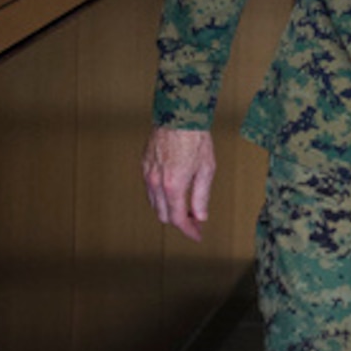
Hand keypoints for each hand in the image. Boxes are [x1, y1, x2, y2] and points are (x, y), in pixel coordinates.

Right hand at [141, 127, 215, 241]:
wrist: (178, 115)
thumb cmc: (195, 139)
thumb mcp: (206, 169)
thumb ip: (201, 196)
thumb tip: (201, 216)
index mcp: (173, 186)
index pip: (178, 219)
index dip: (189, 230)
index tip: (197, 235)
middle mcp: (156, 183)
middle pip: (164, 215)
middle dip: (179, 221)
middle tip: (195, 221)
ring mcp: (147, 175)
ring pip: (155, 204)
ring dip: (169, 209)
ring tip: (186, 207)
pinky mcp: (144, 166)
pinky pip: (150, 190)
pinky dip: (161, 196)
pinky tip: (173, 192)